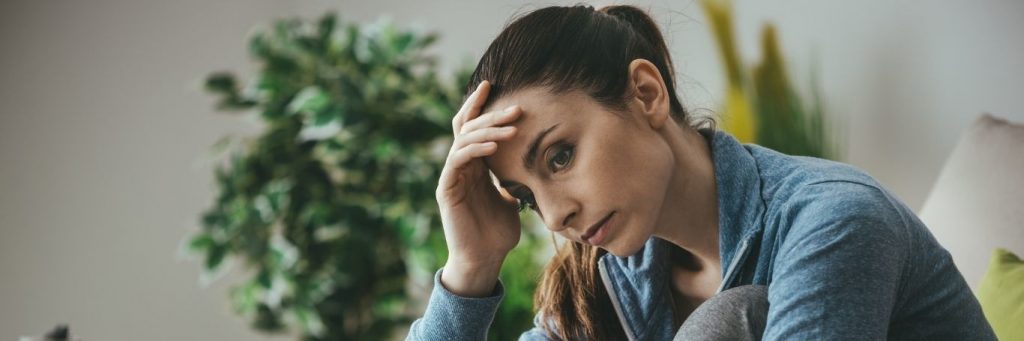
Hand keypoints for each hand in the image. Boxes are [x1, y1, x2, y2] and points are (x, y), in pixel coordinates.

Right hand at [435, 80, 522, 295]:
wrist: (484, 260)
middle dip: (492, 114)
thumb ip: (515, 177)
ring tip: (511, 126)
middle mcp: (460, 166)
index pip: (472, 126)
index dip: (481, 105)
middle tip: (516, 107)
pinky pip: (457, 160)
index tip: (496, 85)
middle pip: (468, 127)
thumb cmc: (498, 232)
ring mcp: (452, 176)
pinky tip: (494, 146)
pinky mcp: (446, 189)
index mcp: (475, 164)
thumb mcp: (513, 198)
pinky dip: (475, 149)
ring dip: (487, 130)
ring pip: (463, 139)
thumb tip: (536, 160)